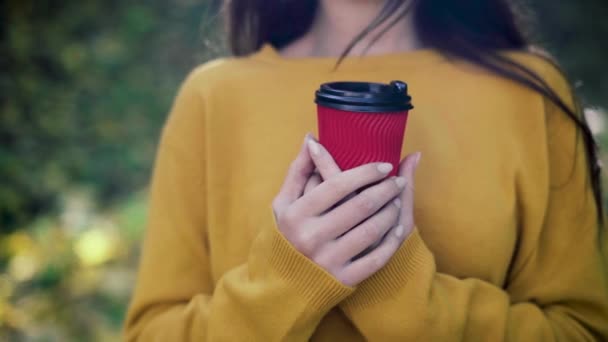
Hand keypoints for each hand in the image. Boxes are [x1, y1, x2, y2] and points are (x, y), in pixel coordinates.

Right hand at [272, 134, 411, 286]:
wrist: (282, 285)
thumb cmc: (285, 236)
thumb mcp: (283, 203)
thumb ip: (298, 171)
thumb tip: (311, 138)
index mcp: (297, 214)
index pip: (337, 185)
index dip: (365, 172)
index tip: (384, 165)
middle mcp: (312, 237)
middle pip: (360, 206)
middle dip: (385, 189)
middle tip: (397, 180)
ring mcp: (329, 260)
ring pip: (372, 230)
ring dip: (391, 212)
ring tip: (397, 200)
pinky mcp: (343, 279)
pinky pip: (376, 258)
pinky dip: (391, 241)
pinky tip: (398, 227)